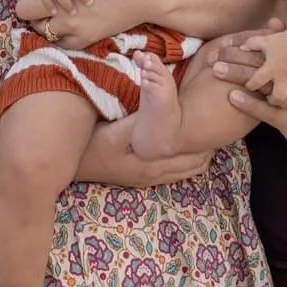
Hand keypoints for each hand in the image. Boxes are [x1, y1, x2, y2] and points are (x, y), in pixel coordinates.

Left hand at [16, 0, 154, 47]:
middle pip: (23, 10)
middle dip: (27, 2)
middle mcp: (60, 4)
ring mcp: (74, 25)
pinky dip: (59, 37)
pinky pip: (62, 44)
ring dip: (40, 20)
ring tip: (48, 13)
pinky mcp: (89, 37)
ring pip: (40, 29)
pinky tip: (61, 28)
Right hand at [77, 115, 211, 187]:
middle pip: (194, 164)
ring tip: (206, 136)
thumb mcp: (115, 129)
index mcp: (153, 162)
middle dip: (208, 148)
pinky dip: (187, 164)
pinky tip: (186, 151)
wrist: (69, 166)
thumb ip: (141, 120)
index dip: (205, 139)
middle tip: (216, 127)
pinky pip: (174, 175)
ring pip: (187, 171)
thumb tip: (164, 107)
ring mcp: (148, 178)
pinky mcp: (141, 179)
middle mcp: (155, 174)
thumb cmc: (91, 145)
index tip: (216, 122)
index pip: (191, 154)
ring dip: (199, 156)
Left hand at [211, 24, 286, 159]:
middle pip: (259, 66)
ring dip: (238, 78)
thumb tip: (272, 19)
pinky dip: (249, 102)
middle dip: (234, 62)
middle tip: (212, 59)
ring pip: (261, 85)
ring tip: (217, 73)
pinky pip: (266, 109)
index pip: (265, 53)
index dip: (241, 49)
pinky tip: (233, 96)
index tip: (221, 46)